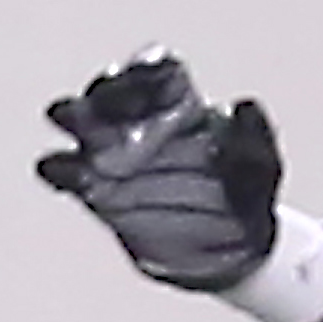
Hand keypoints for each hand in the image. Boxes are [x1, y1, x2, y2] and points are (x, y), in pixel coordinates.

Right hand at [35, 53, 284, 291]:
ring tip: (72, 117)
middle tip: (108, 99)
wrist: (230, 254)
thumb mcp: (263, 168)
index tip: (151, 74)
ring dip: (72, 113)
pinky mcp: (96, 190)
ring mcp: (115, 155)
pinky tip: (68, 171)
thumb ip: (254, 136)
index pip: (157, 71)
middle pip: (111, 88)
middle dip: (107, 88)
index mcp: (181, 106)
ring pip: (79, 119)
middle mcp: (142, 123)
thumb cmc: (248, 198)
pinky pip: (64, 170)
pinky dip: (59, 166)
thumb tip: (243, 104)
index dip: (148, 67)